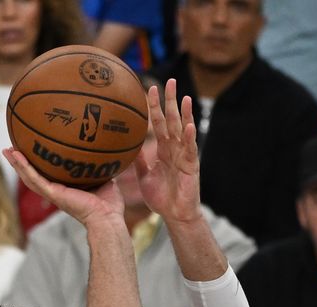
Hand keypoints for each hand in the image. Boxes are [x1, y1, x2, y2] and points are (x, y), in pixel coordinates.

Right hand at [3, 148, 125, 227]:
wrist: (107, 218)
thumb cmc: (109, 205)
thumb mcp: (106, 177)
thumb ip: (101, 165)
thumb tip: (107, 149)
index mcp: (66, 189)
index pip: (48, 175)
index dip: (38, 165)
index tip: (31, 152)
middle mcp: (57, 191)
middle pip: (33, 176)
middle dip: (21, 163)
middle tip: (11, 149)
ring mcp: (53, 193)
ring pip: (29, 177)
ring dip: (17, 164)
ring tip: (6, 150)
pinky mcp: (53, 194)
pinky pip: (34, 179)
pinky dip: (23, 167)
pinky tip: (15, 155)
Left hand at [135, 79, 199, 223]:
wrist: (175, 216)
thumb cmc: (161, 198)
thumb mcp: (143, 176)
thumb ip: (138, 159)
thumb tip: (125, 146)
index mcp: (163, 148)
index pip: (159, 122)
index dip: (155, 106)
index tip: (150, 88)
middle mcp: (174, 148)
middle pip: (172, 119)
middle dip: (171, 101)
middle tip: (170, 81)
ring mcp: (184, 155)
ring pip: (183, 130)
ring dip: (184, 113)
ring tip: (184, 96)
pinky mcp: (191, 166)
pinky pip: (190, 149)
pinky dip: (190, 137)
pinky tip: (189, 126)